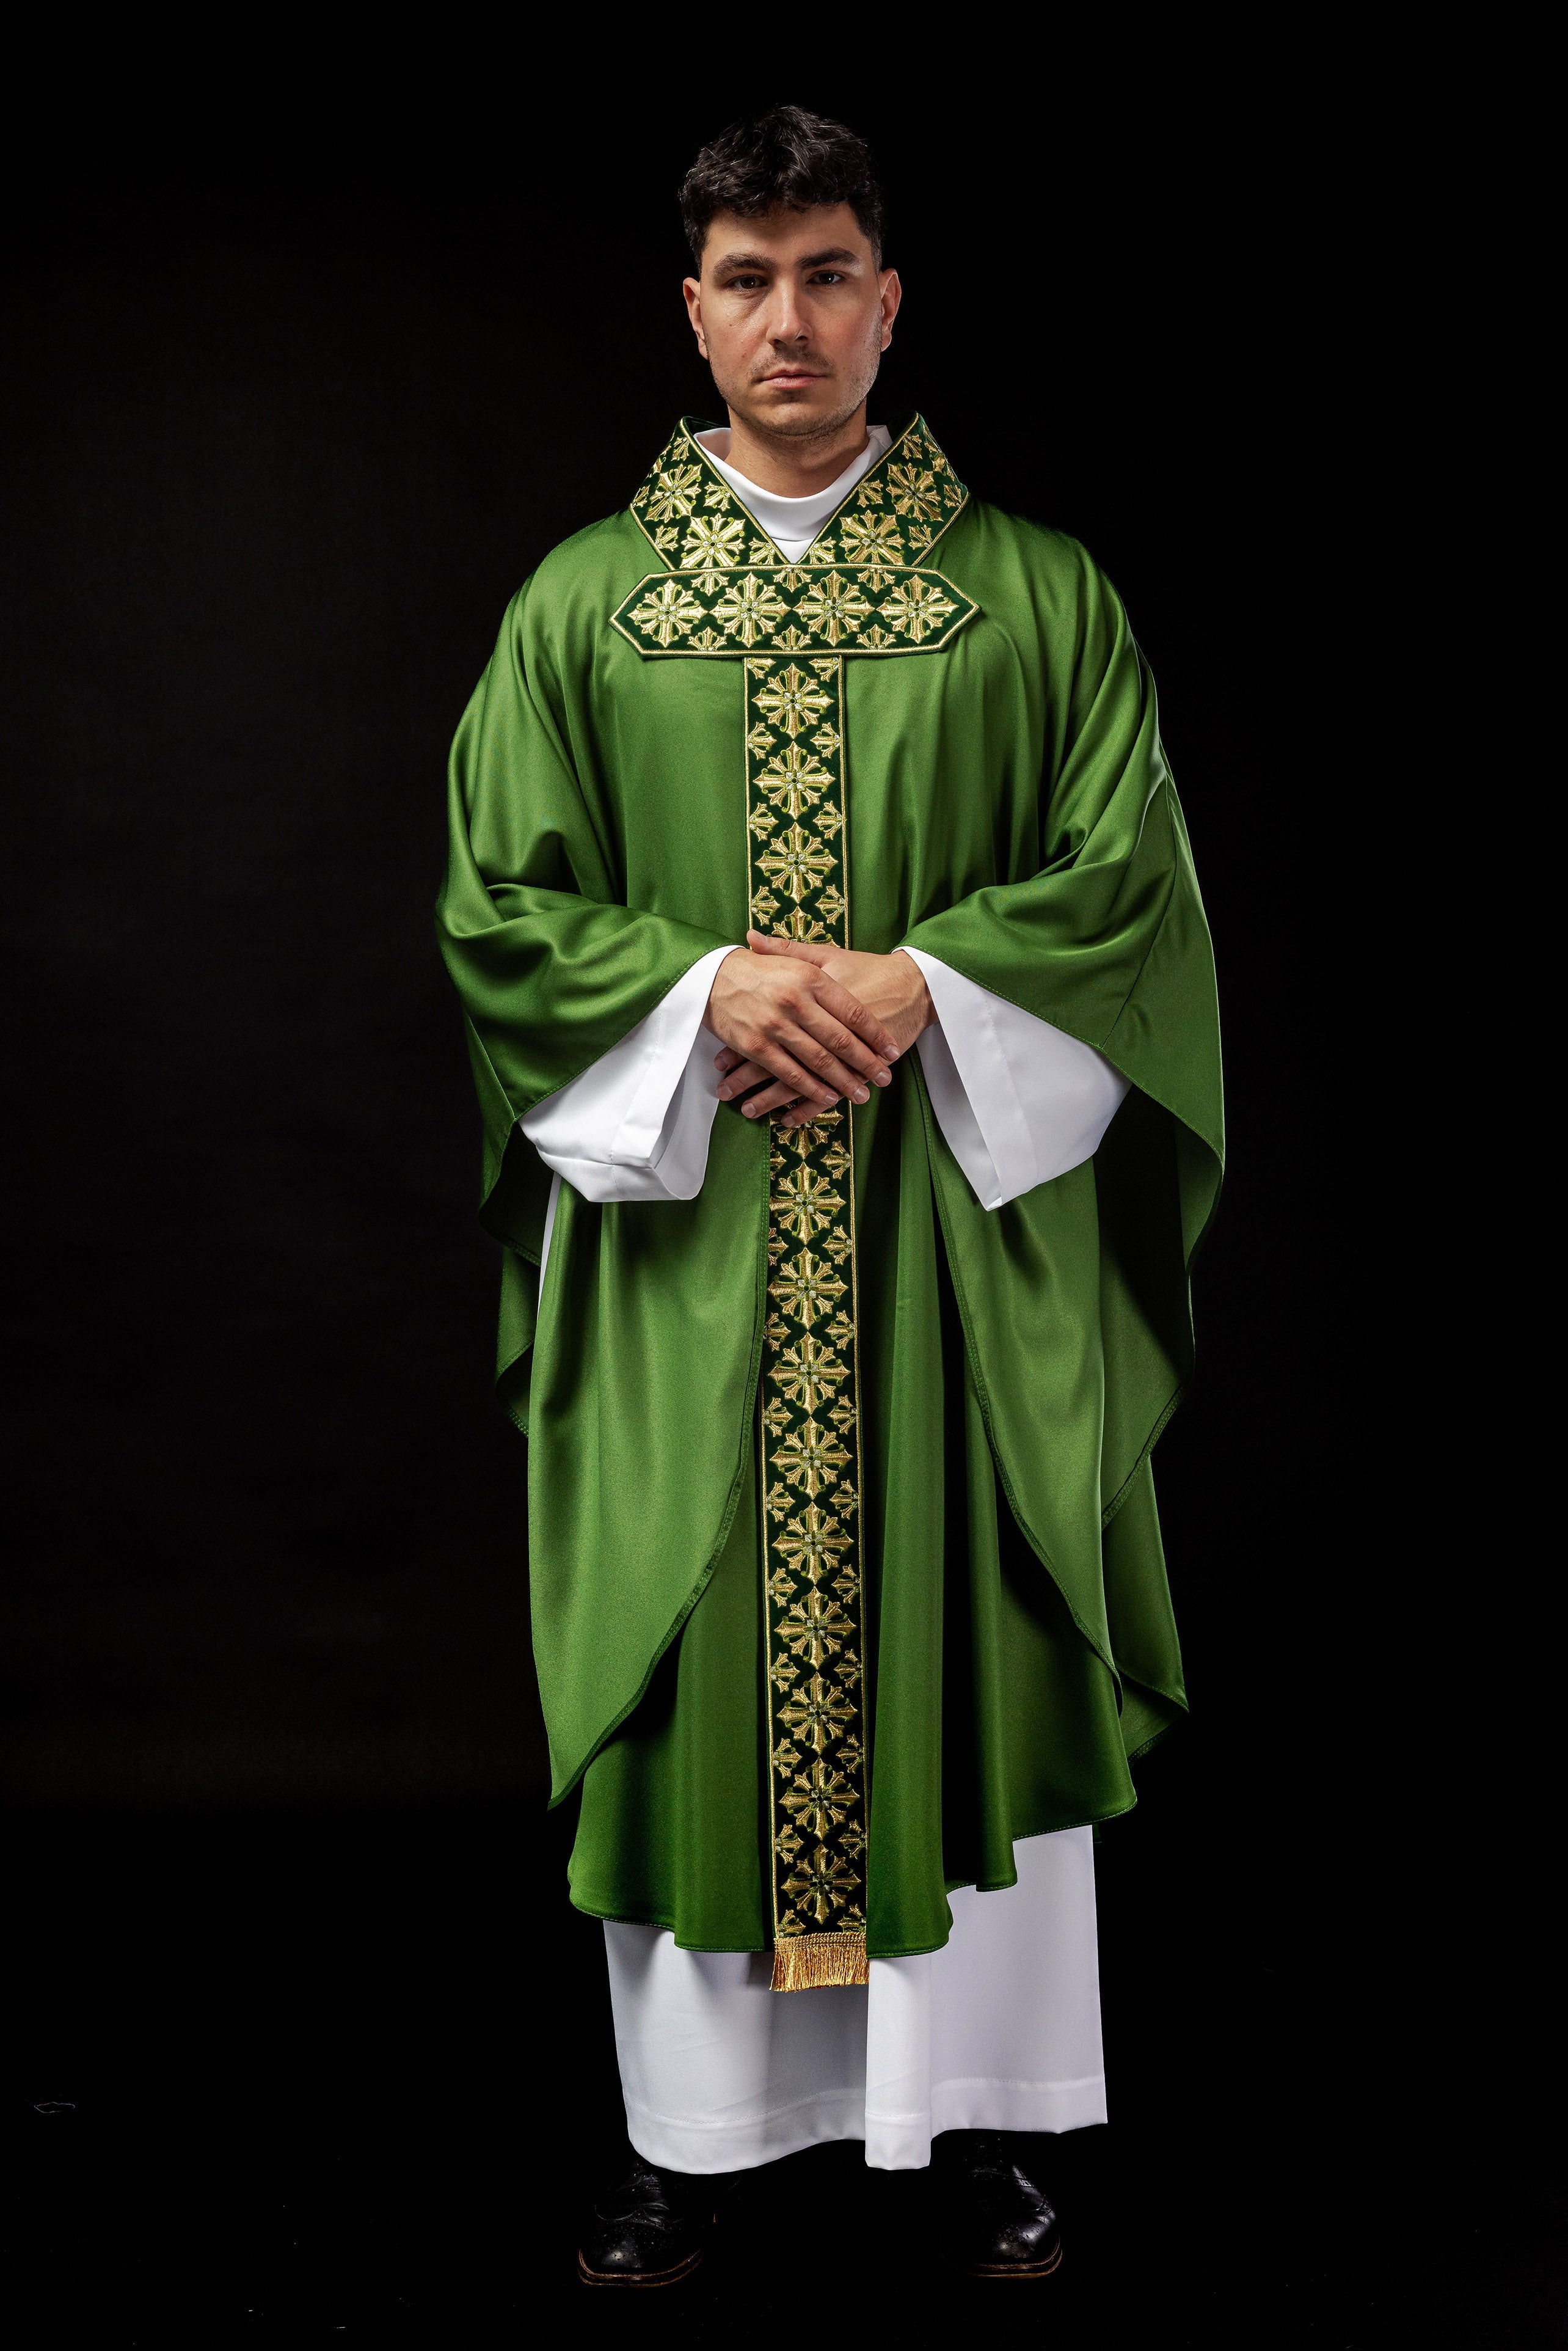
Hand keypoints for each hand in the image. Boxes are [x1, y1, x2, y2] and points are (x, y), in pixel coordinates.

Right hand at [706, 934, 899, 1124]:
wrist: (710, 974)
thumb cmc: (757, 968)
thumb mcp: (794, 960)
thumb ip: (825, 973)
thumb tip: (860, 989)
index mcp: (811, 977)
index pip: (853, 1011)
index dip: (876, 1035)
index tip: (892, 1051)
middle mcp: (796, 1000)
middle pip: (841, 1040)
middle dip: (866, 1063)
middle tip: (884, 1078)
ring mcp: (776, 1025)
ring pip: (819, 1061)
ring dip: (843, 1082)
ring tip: (862, 1094)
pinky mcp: (756, 1045)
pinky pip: (790, 1073)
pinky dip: (810, 1089)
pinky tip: (827, 1097)